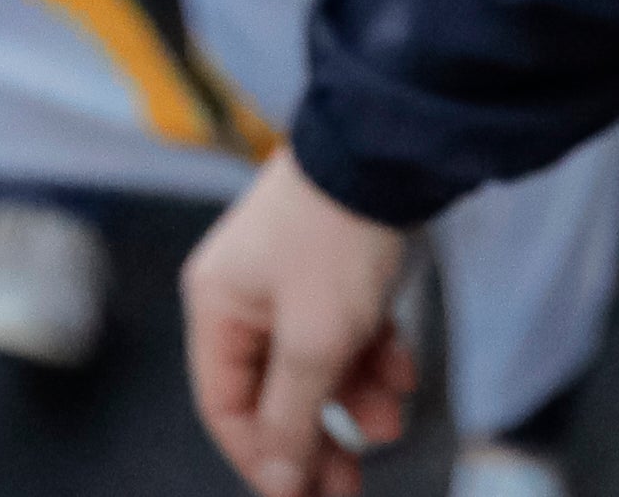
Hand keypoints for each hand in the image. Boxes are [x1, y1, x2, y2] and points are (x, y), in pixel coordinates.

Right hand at [182, 150, 414, 496]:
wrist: (388, 154)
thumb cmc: (335, 240)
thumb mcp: (312, 341)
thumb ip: (291, 418)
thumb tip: (278, 484)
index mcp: (217, 308)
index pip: (225, 407)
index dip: (263, 459)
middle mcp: (244, 294)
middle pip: (273, 391)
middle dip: (316, 437)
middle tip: (350, 484)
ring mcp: (288, 279)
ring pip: (316, 363)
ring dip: (354, 398)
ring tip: (393, 420)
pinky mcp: (330, 268)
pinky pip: (344, 331)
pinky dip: (371, 356)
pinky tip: (401, 370)